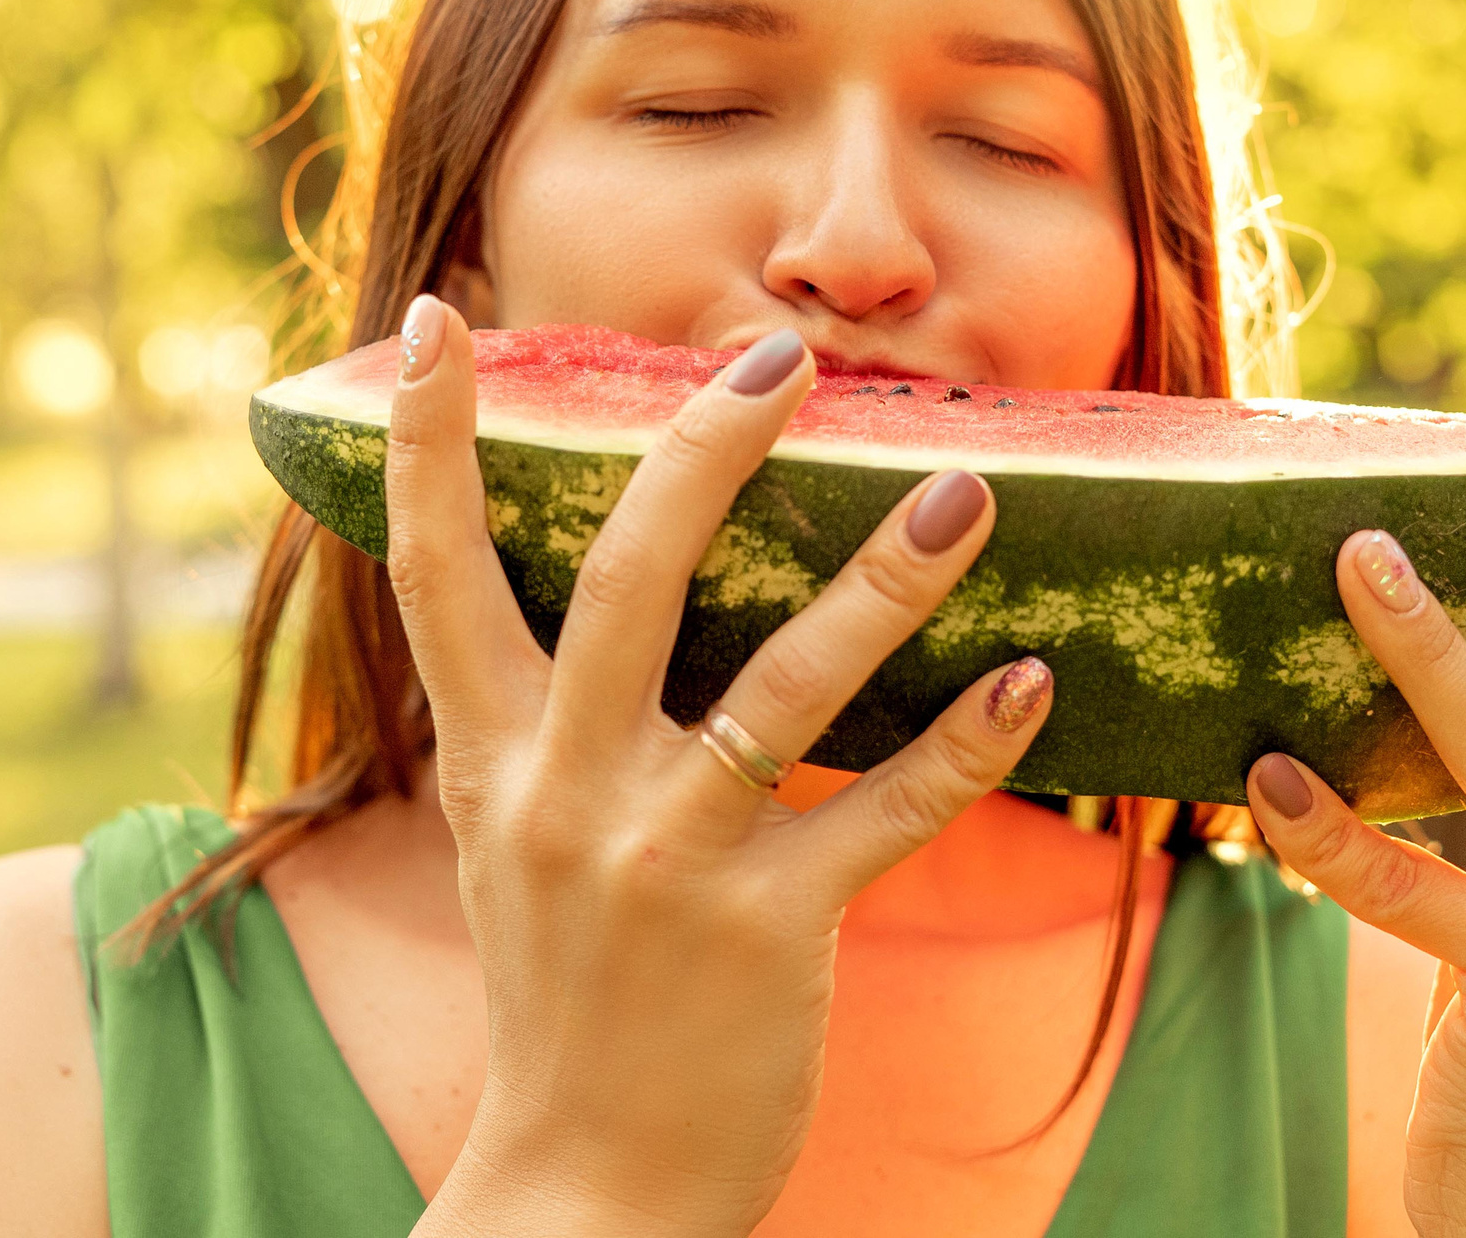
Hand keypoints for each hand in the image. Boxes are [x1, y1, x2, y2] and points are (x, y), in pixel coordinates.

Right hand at [380, 299, 1056, 1237]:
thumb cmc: (561, 989)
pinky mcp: (770, 934)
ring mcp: (666, 864)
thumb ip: (538, 715)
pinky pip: (884, 816)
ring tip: (967, 493)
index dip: (433, 444)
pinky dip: (967, 747)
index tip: (443, 314)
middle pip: (626, 581)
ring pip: (781, 688)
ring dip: (881, 583)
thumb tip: (595, 572)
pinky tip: (1032, 683)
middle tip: (782, 362)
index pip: (435, 575)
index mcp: (489, 759)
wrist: (580, 1190)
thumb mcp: (510, 838)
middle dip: (703, 457)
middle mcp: (564, 794)